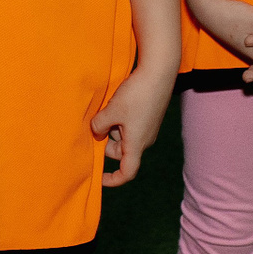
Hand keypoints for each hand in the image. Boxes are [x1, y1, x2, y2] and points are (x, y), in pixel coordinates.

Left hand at [91, 68, 173, 186]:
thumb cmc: (136, 95)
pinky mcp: (147, 117)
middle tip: (94, 126)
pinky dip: (117, 120)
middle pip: (120, 152)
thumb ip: (100, 125)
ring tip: (104, 111)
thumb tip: (97, 131)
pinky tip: (112, 105)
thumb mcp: (112, 111)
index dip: (114, 179)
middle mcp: (144, 140)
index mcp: (136, 144)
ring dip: (110, 128)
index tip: (100, 178)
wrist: (158, 74)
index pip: (127, 171)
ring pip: (122, 136)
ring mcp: (146, 128)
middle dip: (105, 143)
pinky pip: (128, 126)